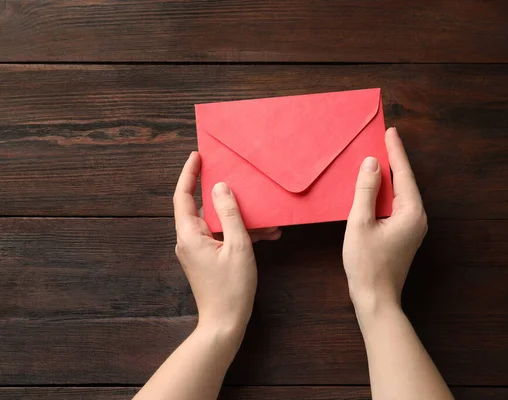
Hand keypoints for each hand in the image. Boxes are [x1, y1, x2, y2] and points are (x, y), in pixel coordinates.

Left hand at [173, 152, 280, 341]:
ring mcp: (197, 251)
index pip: (183, 196)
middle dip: (222, 195)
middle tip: (237, 178)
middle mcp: (188, 240)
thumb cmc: (231, 287)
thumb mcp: (238, 246)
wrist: (224, 324)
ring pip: (216, 223)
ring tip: (267, 218)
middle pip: (201, 207)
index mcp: (189, 235)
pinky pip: (222, 237)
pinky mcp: (207, 259)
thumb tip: (220, 187)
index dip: (189, 174)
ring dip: (239, 218)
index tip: (197, 155)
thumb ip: (229, 213)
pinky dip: (240, 233)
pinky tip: (266, 235)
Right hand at [342, 127, 426, 313]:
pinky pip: (396, 206)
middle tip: (383, 140)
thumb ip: (366, 191)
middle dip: (394, 162)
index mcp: (411, 212)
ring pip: (400, 195)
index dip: (395, 152)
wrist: (376, 300)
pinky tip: (374, 189)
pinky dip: (385, 194)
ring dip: (389, 178)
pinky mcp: (405, 236)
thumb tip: (371, 163)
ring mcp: (413, 228)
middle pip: (405, 183)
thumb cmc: (367, 264)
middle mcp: (418, 218)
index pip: (404, 174)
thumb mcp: (360, 223)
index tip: (391, 132)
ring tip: (378, 159)